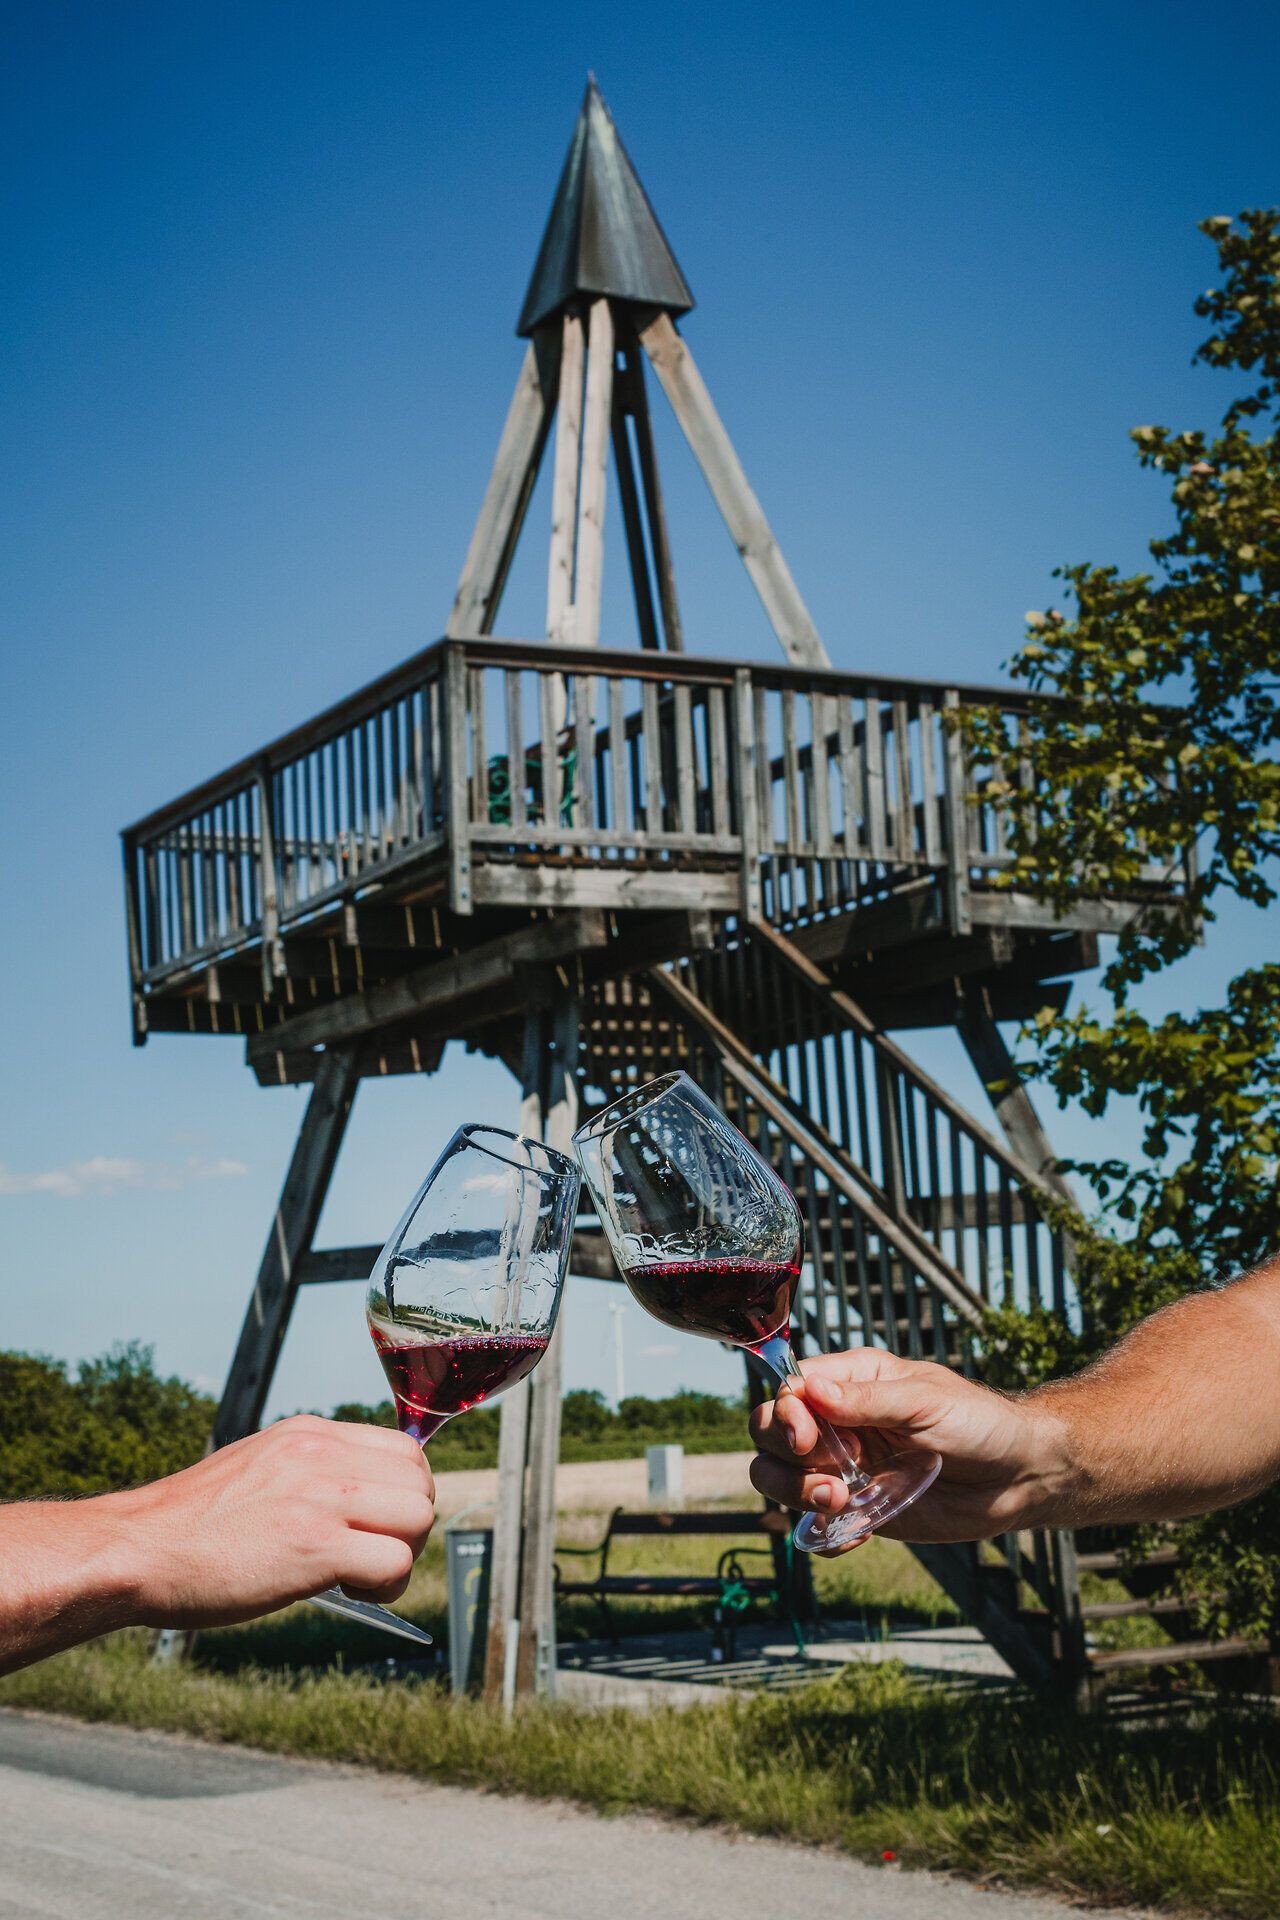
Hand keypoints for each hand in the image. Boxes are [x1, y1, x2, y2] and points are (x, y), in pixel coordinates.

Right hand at [113, 1415, 436, 1626]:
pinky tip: (349, 1593)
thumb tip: (360, 1501)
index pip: (404, 1449)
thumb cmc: (193, 1526)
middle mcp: (321, 1454)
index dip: (403, 1494)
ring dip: (401, 1557)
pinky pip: (394, 1563)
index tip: (378, 1525)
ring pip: (418, 1518)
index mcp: (309, 1434)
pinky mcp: (316, 1546)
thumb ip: (310, 1472)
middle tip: (372, 1556)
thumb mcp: (258, 1467)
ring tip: (359, 1577)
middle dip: (409, 1527)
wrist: (138, 1550)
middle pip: (420, 1482)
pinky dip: (385, 1586)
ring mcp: (321, 1497)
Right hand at [748, 1350, 1068, 1547]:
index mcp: (853, 1382)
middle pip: (769, 1433)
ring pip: (780, 1478)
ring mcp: (847, 1468)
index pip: (790, 1389)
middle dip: (786, 1456)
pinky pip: (817, 1524)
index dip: (786, 1413)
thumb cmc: (981, 1423)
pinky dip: (823, 1534)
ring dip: (796, 1493)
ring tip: (842, 1502)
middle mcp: (840, 1423)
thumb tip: (809, 1390)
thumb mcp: (927, 1402)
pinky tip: (857, 1533)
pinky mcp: (860, 1509)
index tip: (808, 1436)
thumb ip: (868, 1401)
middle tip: (834, 1471)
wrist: (1020, 1478)